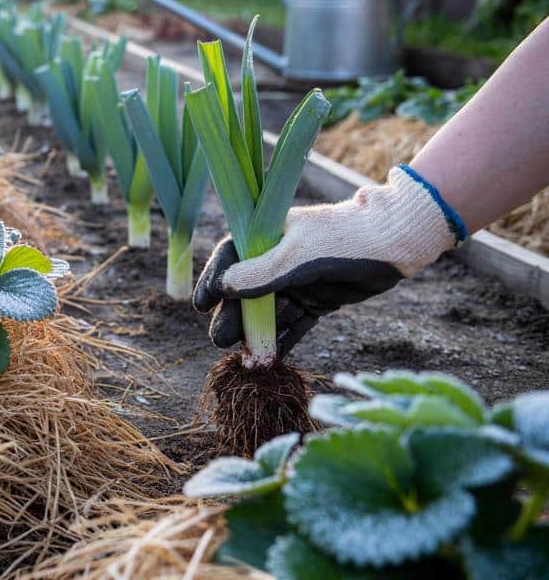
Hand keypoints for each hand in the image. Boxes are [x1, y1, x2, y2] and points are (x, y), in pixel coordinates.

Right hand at [193, 166, 463, 355]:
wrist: (396, 243)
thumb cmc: (344, 239)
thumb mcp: (299, 255)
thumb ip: (262, 273)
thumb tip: (223, 287)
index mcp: (268, 237)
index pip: (230, 258)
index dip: (214, 281)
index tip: (202, 305)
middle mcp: (278, 260)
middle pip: (246, 292)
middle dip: (233, 318)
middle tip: (220, 342)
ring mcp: (298, 282)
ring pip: (270, 313)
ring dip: (258, 336)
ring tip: (249, 361)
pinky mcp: (318, 301)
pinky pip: (296, 325)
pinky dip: (285, 342)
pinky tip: (272, 361)